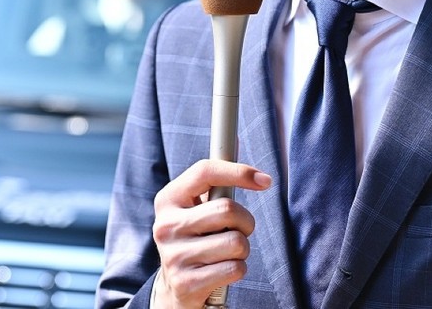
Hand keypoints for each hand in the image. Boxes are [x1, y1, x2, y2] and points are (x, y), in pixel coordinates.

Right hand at [150, 160, 271, 308]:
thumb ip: (215, 183)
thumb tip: (237, 143)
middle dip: (246, 222)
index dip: (238, 171)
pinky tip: (222, 271)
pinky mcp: (186, 283)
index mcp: (168, 199)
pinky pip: (235, 268)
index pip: (205, 171)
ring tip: (226, 253)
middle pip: (228, 209)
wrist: (174, 290)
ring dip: (242, 249)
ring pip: (236, 242)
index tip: (265, 180)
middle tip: (239, 230)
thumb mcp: (194, 210)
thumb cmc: (194, 239)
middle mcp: (166, 225)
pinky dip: (238, 269)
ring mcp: (174, 255)